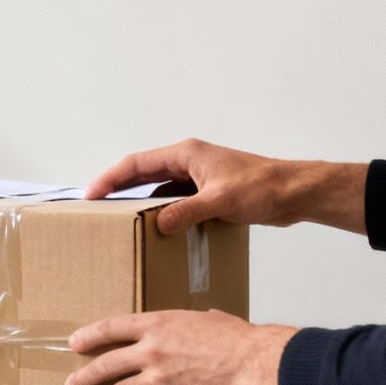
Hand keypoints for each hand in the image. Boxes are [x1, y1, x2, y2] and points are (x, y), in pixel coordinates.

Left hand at [64, 311, 295, 384]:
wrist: (252, 363)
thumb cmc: (237, 340)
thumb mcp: (206, 319)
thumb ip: (189, 324)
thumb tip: (196, 323)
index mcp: (158, 325)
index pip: (112, 327)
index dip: (90, 335)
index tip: (75, 342)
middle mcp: (152, 351)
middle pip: (106, 364)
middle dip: (85, 376)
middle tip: (73, 383)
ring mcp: (158, 378)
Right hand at [85, 138, 367, 235]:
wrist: (294, 192)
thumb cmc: (263, 187)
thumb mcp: (220, 201)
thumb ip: (186, 212)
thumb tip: (158, 224)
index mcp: (186, 155)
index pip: (136, 163)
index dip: (110, 178)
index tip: (91, 195)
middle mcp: (189, 162)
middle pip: (142, 172)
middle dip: (118, 189)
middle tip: (97, 208)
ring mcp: (198, 177)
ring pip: (159, 188)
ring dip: (141, 202)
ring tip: (122, 221)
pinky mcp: (208, 192)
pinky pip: (176, 200)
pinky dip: (163, 212)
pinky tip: (158, 230)